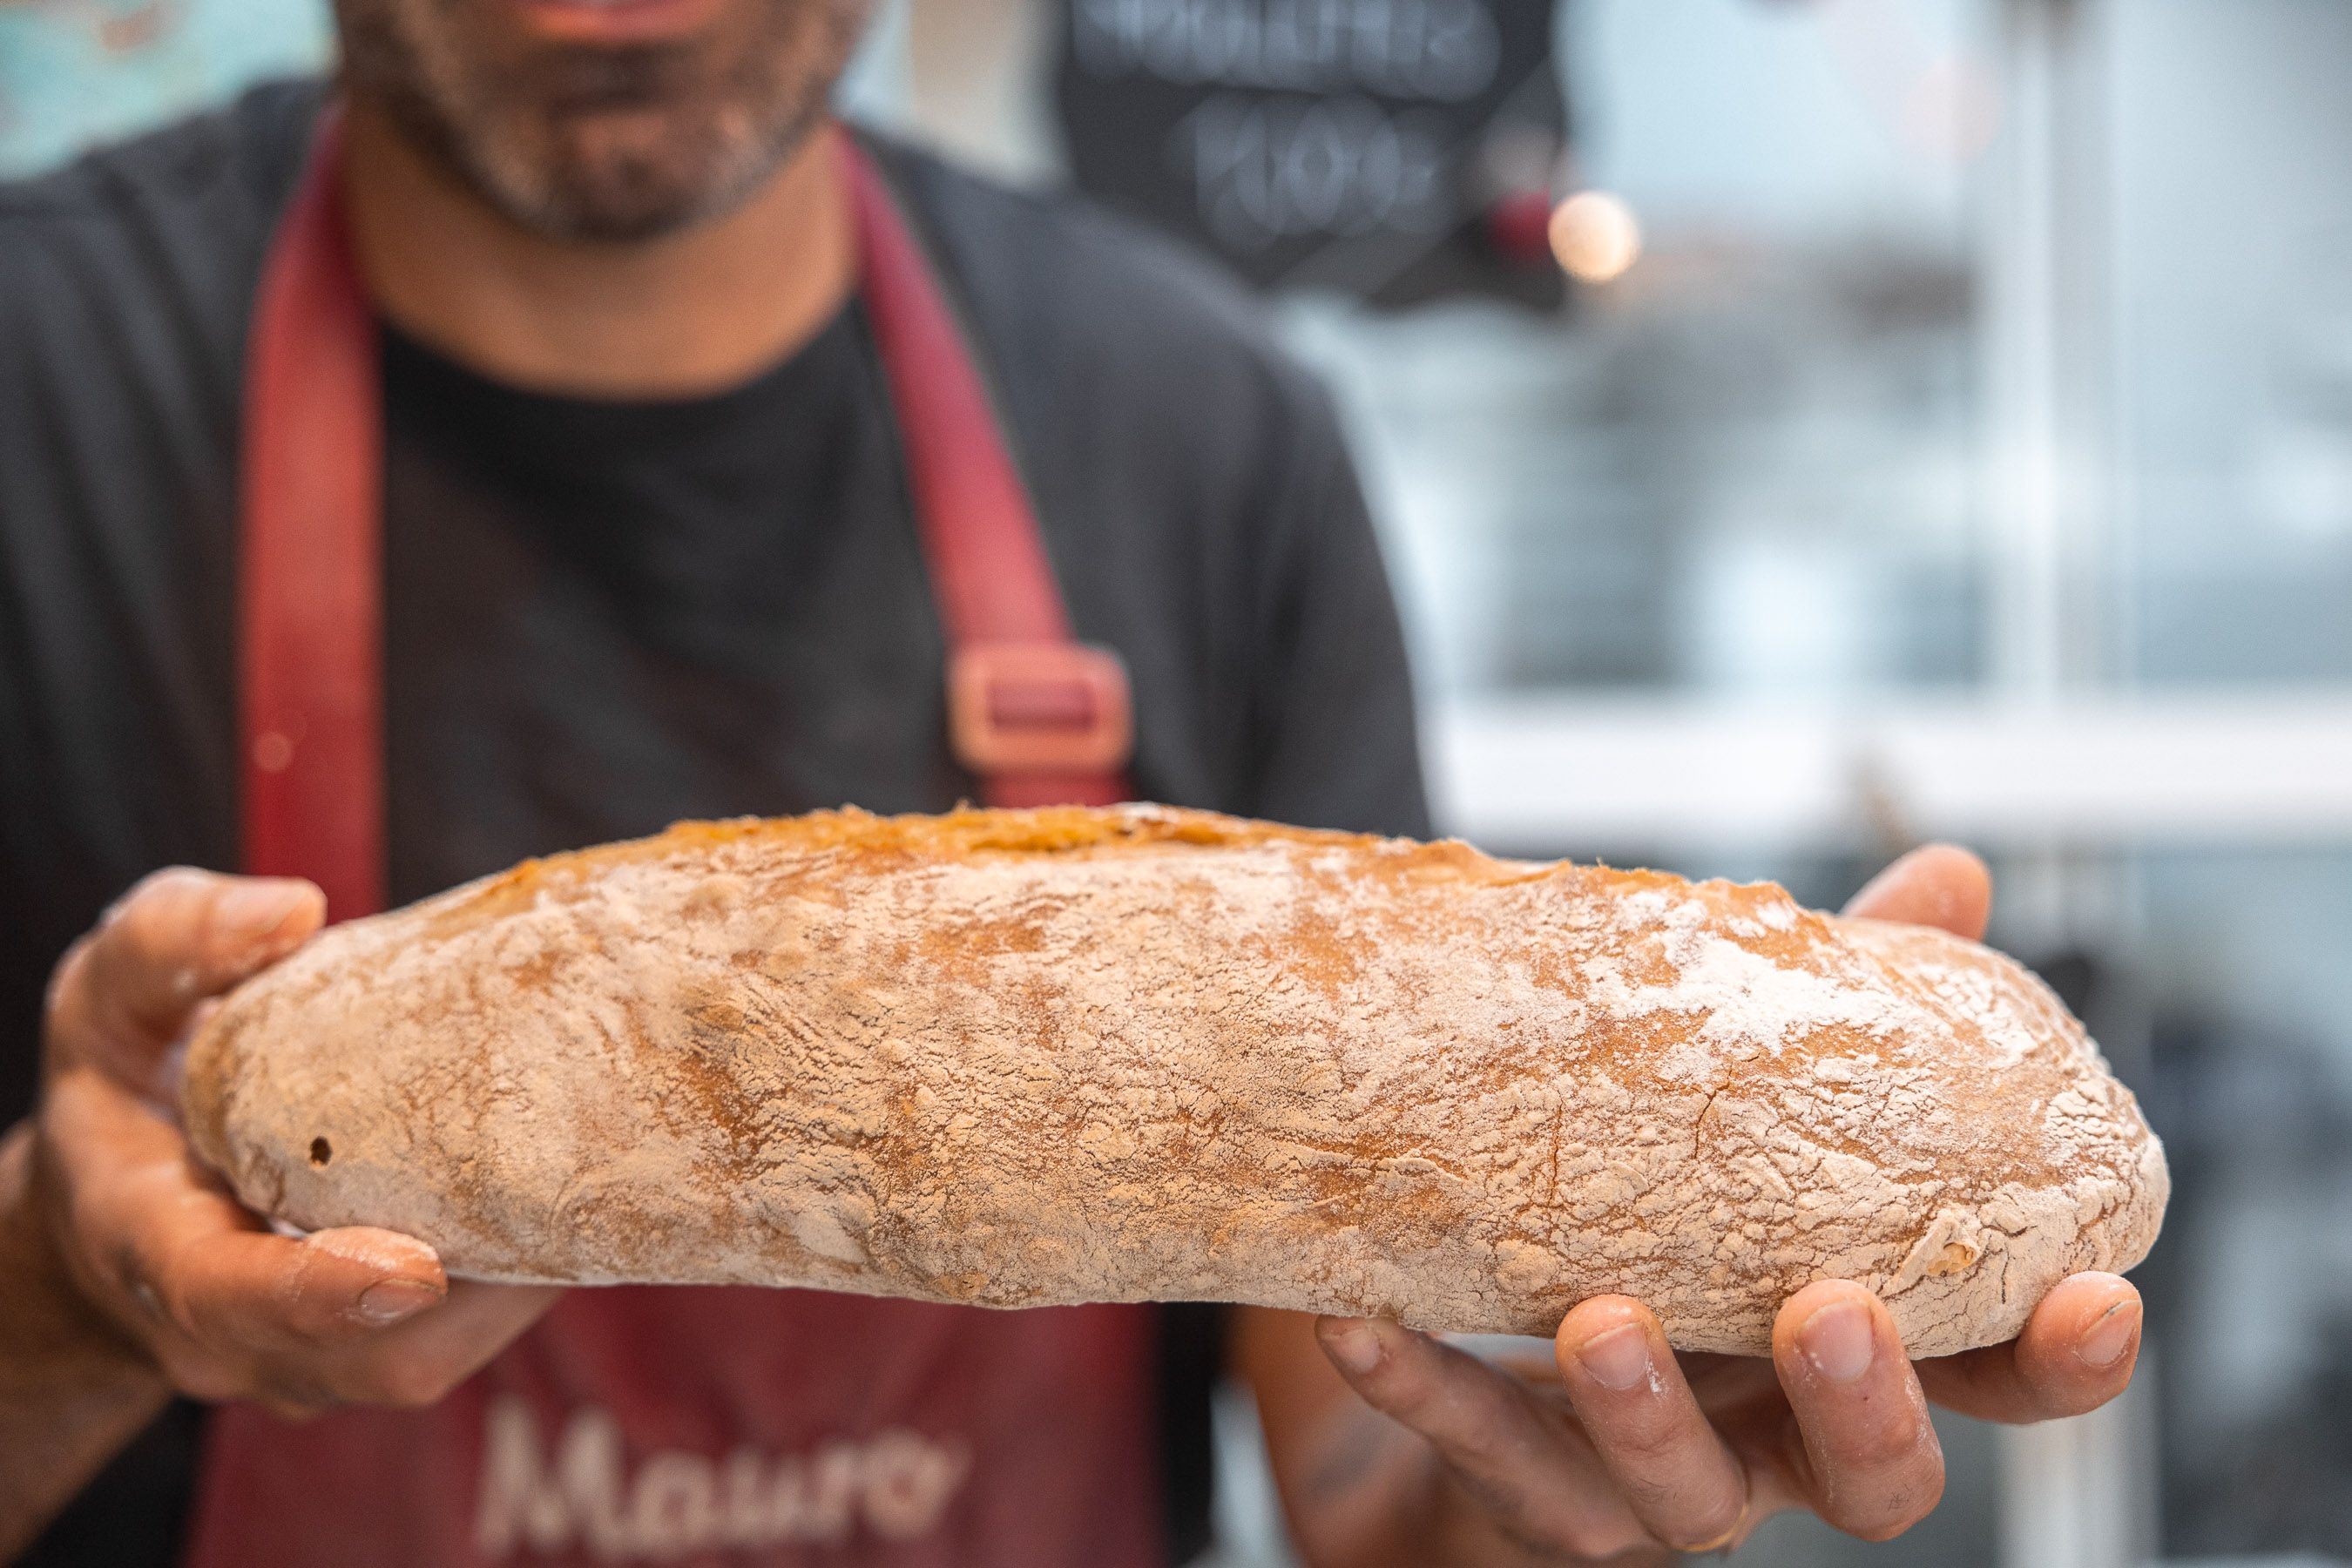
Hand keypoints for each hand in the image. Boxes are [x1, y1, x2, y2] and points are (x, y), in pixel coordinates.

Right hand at [32, 868, 557, 1415]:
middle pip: (366, 1357)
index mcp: (151, 1247)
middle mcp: (232, 1332)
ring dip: (517, 1287)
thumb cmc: (125, 1073)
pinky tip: (572, 1194)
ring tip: (591, 1179)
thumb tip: (294, 910)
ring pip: (430, 1356)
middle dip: (475, 1295)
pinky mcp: (367, 1349)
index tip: (415, 1270)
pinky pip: (455, 1339)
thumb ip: (176, 943)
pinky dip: (518, 1282)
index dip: (321, 1294)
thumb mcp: (112, 994)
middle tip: (572, 1191)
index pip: (229, 1299)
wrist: (124, 1179)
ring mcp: (305, 1357)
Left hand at [1277, 845, 2143, 1562]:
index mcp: (1851, 1345)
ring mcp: (1648, 1482)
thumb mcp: (1743, 1109)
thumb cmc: (1646, 1221)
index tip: (2099, 1298)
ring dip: (1643, 1412)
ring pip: (1682, 1496)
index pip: (1993, 1379)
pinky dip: (1428, 1390)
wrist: (1464, 1365)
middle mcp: (1771, 1437)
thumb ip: (1845, 1009)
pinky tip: (1364, 1321)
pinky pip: (1479, 1455)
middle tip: (1826, 1313)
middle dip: (1865, 1408)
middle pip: (1873, 1481)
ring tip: (1596, 1318)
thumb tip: (1949, 873)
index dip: (2057, 1360)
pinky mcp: (1520, 1494)